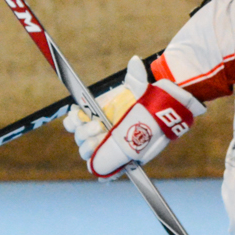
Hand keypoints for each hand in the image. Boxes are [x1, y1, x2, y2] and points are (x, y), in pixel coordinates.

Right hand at [62, 57, 205, 179]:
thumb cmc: (144, 99)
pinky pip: (105, 171)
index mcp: (94, 114)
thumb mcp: (139, 88)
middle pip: (79, 138)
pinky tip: (105, 172)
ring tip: (101, 141)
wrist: (162, 113)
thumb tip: (135, 61)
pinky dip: (103, 173)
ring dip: (90, 149)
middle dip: (84, 133)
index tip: (79, 115)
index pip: (73, 121)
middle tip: (98, 126)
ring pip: (89, 154)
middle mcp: (97, 132)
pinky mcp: (119, 160)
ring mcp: (107, 147)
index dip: (73, 120)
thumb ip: (135, 75)